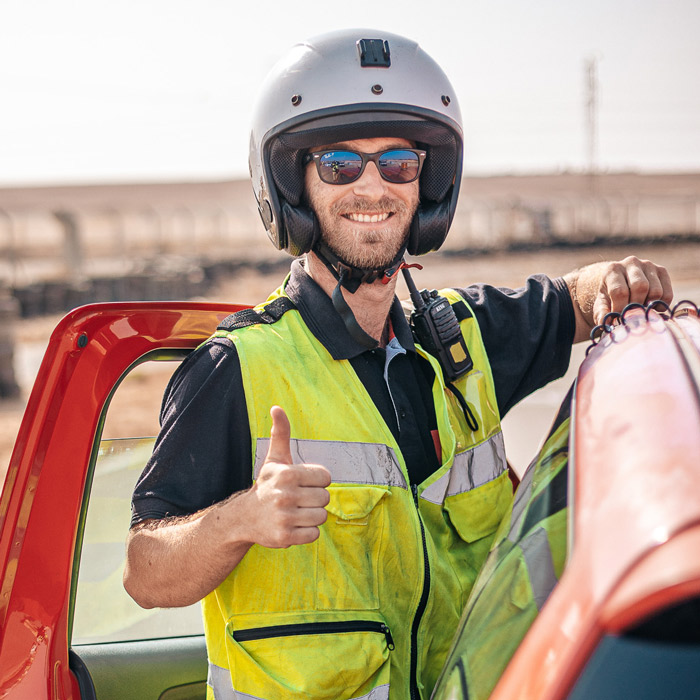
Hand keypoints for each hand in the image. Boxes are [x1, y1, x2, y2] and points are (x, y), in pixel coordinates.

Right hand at [247, 406, 330, 548]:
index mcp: (288, 474)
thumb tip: (277, 408)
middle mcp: (285, 495)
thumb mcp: (275, 459)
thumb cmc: (267, 485)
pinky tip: (292, 525)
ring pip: (321, 517)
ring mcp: (284, 517)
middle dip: (314, 499)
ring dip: (311, 516)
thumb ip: (280, 433)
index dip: (317, 481)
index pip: (326, 478)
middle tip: (298, 499)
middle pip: (325, 499)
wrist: (244, 517)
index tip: (302, 484)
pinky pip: (314, 535)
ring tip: (295, 512)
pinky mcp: (284, 537)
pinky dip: (306, 532)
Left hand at [592, 256, 672, 323]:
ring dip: (649, 306)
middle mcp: (631, 263)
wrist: (621, 282)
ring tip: (641, 311)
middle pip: (640, 287)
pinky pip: (667, 293)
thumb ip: (602, 313)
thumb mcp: (602, 303)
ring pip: (656, 291)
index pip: (620, 291)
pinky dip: (661, 305)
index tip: (620, 319)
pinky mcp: (662, 270)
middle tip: (632, 315)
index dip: (621, 309)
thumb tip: (606, 323)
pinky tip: (652, 307)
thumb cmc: (610, 295)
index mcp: (612, 270)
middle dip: (637, 306)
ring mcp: (648, 265)